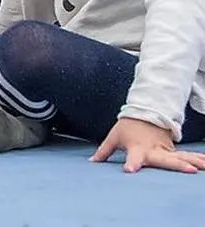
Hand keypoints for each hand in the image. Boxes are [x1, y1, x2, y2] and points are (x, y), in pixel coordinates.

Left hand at [90, 117, 204, 172]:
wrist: (145, 113)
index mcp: (137, 148)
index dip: (131, 163)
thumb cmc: (127, 127)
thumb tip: (91, 162)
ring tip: (204, 167)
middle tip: (190, 170)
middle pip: (166, 159)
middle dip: (178, 165)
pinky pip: (186, 156)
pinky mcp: (172, 150)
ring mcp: (165, 150)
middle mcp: (154, 150)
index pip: (133, 157)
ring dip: (194, 161)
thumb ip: (104, 151)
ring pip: (182, 157)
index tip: (130, 170)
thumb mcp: (114, 137)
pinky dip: (198, 159)